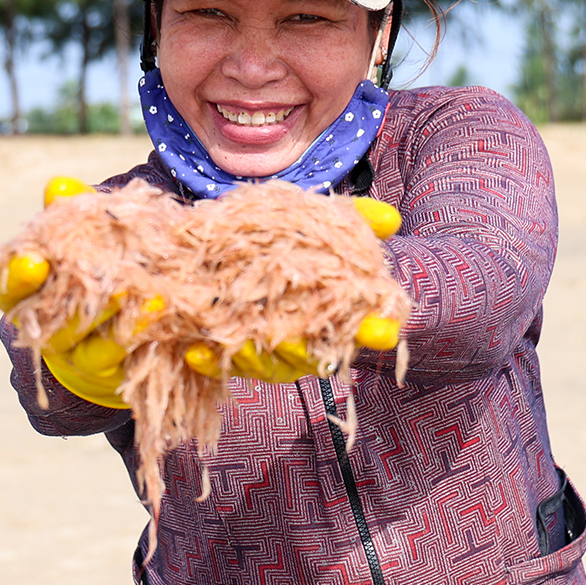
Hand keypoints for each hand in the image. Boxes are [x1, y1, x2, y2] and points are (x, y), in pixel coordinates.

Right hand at [0, 177, 159, 409]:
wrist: (120, 314)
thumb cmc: (89, 262)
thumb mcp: (79, 234)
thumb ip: (67, 213)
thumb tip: (58, 187)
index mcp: (24, 298)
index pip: (7, 291)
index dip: (17, 279)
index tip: (32, 261)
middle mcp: (46, 333)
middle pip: (50, 325)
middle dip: (73, 303)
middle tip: (97, 279)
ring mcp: (78, 359)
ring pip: (90, 349)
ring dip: (117, 324)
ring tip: (147, 295)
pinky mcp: (115, 374)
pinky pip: (128, 364)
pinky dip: (145, 338)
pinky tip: (165, 313)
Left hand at [182, 196, 403, 382]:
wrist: (225, 257)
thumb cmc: (286, 244)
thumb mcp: (317, 224)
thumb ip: (353, 221)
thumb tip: (389, 217)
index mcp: (336, 314)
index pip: (368, 329)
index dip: (378, 331)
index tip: (381, 329)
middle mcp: (307, 342)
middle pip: (312, 356)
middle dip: (303, 349)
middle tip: (294, 337)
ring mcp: (269, 355)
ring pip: (267, 367)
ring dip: (252, 356)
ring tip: (236, 340)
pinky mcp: (230, 359)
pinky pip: (221, 367)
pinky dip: (210, 362)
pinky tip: (196, 352)